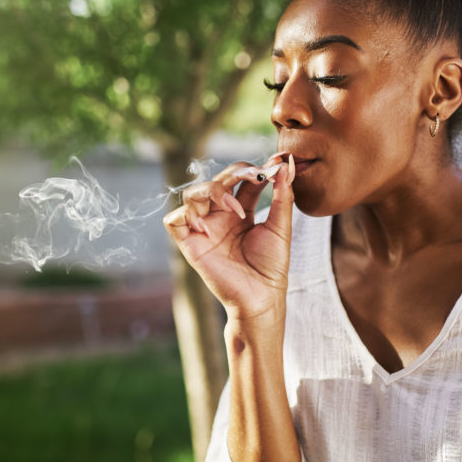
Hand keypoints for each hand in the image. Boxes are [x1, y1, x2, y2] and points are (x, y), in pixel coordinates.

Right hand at [163, 154, 295, 320]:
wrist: (261, 297)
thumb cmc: (272, 266)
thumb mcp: (281, 226)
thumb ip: (283, 196)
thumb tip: (287, 164)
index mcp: (240, 211)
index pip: (240, 179)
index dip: (255, 168)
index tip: (275, 164)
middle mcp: (219, 217)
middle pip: (216, 180)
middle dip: (235, 172)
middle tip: (256, 176)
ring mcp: (203, 229)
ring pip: (191, 193)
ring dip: (211, 190)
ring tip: (234, 208)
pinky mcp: (190, 244)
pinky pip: (173, 219)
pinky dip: (186, 216)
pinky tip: (207, 228)